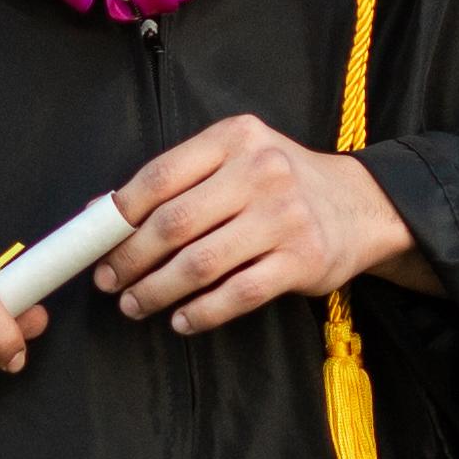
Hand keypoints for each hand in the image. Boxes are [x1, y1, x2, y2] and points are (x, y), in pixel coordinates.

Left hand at [103, 113, 422, 330]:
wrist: (361, 205)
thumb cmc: (280, 183)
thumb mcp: (234, 160)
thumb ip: (176, 181)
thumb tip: (101, 212)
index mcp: (235, 138)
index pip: (160, 176)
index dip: (119, 215)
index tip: (97, 244)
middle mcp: (261, 171)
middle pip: (174, 223)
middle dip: (131, 259)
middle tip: (110, 282)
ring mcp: (284, 217)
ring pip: (200, 264)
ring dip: (157, 291)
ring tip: (135, 305)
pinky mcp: (302, 260)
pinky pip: (238, 294)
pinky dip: (201, 312)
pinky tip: (181, 320)